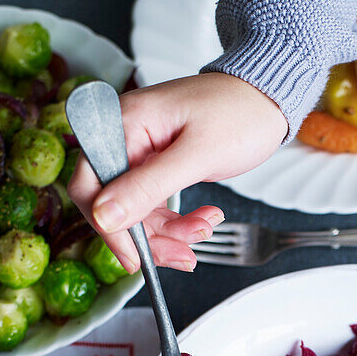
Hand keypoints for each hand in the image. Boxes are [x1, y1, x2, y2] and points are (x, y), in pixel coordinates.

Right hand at [68, 72, 287, 272]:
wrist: (266, 98)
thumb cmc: (238, 112)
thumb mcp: (195, 155)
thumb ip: (148, 185)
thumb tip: (104, 215)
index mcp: (123, 123)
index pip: (90, 185)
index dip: (108, 227)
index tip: (134, 257)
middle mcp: (125, 138)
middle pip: (113, 206)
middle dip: (148, 236)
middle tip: (183, 255)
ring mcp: (141, 154)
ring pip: (137, 213)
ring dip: (169, 233)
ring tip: (204, 230)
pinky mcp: (158, 167)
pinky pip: (155, 206)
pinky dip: (178, 222)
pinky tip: (204, 220)